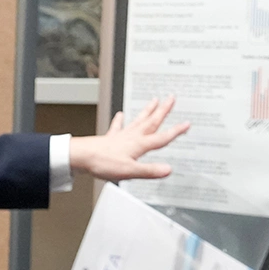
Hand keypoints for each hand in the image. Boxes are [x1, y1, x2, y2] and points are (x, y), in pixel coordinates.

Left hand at [68, 95, 189, 181]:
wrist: (81, 157)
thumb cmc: (103, 163)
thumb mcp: (130, 171)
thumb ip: (150, 170)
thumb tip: (168, 170)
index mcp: (139, 145)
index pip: (162, 138)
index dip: (176, 131)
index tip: (186, 124)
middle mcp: (132, 137)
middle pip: (151, 121)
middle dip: (163, 110)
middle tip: (171, 98)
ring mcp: (121, 136)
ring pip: (138, 120)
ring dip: (147, 110)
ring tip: (154, 100)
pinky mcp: (110, 138)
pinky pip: (118, 126)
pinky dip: (120, 120)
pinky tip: (120, 114)